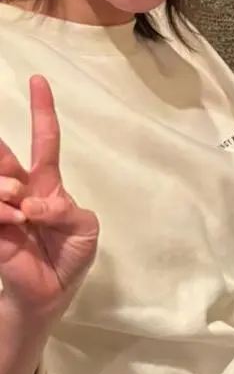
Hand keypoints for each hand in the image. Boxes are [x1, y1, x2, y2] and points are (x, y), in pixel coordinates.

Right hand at [0, 77, 98, 324]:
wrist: (49, 294)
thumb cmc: (70, 256)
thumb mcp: (84, 230)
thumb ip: (66, 212)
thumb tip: (33, 205)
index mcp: (48, 185)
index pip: (44, 141)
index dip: (42, 111)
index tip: (38, 79)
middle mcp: (21, 190)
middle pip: (4, 156)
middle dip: (1, 158)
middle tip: (16, 190)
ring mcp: (2, 207)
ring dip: (7, 192)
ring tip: (20, 215)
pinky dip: (3, 213)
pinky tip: (14, 222)